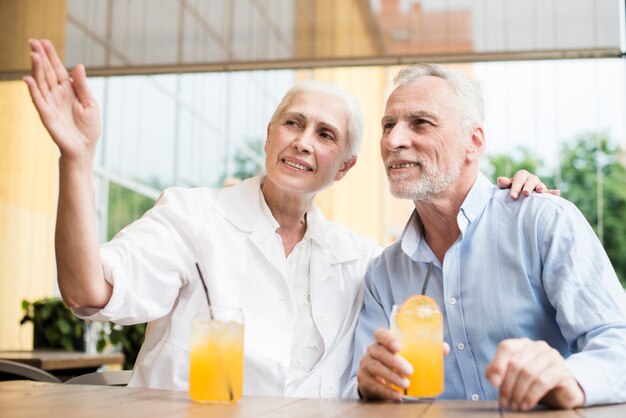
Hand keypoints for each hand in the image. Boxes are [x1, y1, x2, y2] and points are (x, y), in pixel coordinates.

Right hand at [23, 39, 100, 161]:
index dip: (51, 56)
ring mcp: (50, 104)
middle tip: (33, 41)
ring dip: (36, 69)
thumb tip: (78, 65)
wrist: (85, 148)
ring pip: (41, 83)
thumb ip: (83, 86)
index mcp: (68, 90)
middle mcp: (57, 94)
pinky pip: (38, 100)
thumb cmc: (89, 127)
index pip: (57, 69)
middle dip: (40, 57)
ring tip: (33, 54)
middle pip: (46, 72)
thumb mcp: (90, 103)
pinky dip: (32, 90)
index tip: (44, 41)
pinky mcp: (46, 115)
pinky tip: (28, 78)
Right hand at [357, 328, 449, 400]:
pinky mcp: (364, 380)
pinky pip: (373, 385)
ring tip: (406, 384)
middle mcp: (371, 351)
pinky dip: (386, 391)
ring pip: (375, 368)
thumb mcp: (407, 354)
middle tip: (410, 371)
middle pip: (379, 352)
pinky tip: (397, 396)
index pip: (380, 333)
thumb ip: (425, 349)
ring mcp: (365, 365)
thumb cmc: (394, 361)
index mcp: (382, 341)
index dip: (388, 338)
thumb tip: (444, 348)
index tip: (399, 347)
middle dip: (394, 362)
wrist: (376, 378)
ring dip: (391, 377)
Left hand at [485, 338, 583, 410]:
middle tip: (504, 402)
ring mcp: (553, 357)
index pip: (506, 347)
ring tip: (514, 406)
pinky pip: (542, 382)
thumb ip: (499, 372)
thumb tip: (490, 376)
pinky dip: (530, 396)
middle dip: (507, 385)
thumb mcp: (514, 376)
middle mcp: (539, 347)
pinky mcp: (563, 371)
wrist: (562, 393)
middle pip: (516, 363)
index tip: (493, 384)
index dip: (497, 365)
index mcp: (524, 344)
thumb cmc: (533, 382)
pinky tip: (525, 406)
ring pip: (528, 373)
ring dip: (518, 393)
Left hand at [497, 169, 560, 199]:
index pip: (519, 179)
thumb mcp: (507, 186)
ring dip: (541, 187)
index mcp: (522, 175)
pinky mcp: (545, 192)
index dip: (516, 187)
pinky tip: (557, 192)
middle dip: (528, 187)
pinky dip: (553, 192)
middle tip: (525, 193)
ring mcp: (539, 185)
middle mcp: (531, 179)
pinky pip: (549, 192)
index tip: (512, 197)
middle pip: (531, 181)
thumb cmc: (512, 189)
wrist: (519, 194)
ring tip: (540, 191)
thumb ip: (505, 183)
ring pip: (540, 185)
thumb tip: (500, 179)